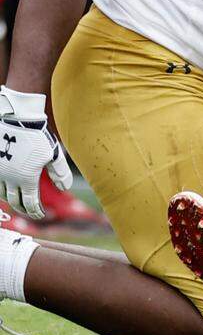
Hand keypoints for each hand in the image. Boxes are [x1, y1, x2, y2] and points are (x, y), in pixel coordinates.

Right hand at [0, 86, 73, 218]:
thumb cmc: (38, 136)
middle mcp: (10, 179)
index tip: (41, 215)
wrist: (17, 120)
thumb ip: (60, 173)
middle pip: (15, 201)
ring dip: (11, 200)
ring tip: (18, 202)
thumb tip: (65, 188)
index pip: (30, 203)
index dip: (36, 211)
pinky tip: (7, 190)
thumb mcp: (53, 154)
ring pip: (2, 194)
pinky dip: (2, 190)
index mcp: (26, 179)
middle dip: (24, 209)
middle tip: (31, 212)